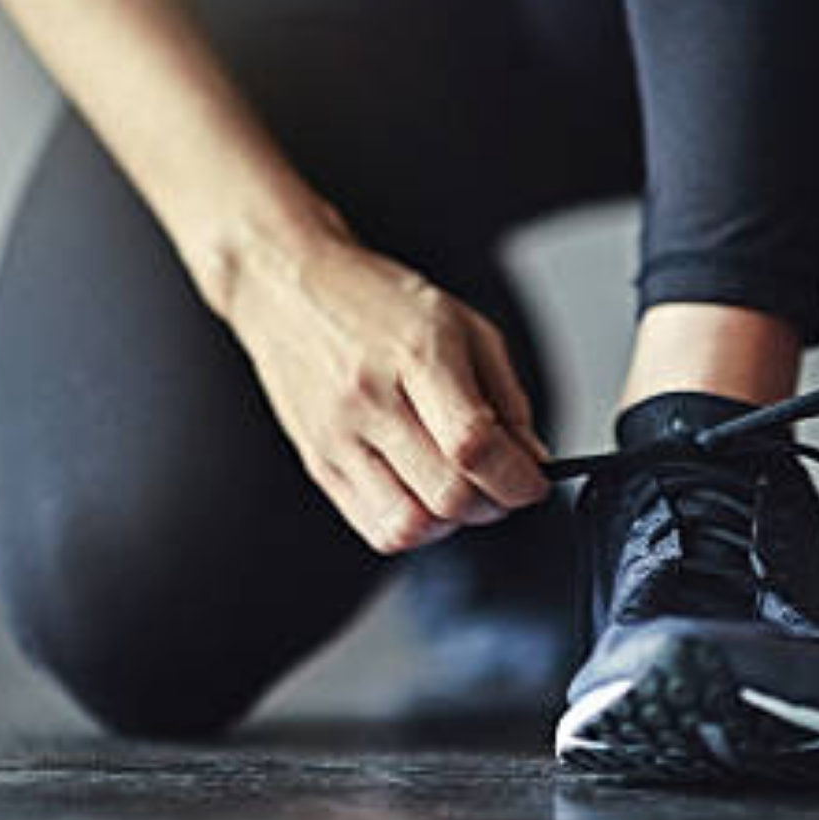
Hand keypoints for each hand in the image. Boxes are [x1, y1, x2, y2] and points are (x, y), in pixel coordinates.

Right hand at [224, 229, 551, 553]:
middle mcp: (370, 400)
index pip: (473, 443)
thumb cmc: (375, 301)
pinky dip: (414, 528)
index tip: (531, 482)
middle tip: (501, 485)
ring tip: (459, 491)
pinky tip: (422, 496)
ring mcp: (338, 439)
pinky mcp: (318, 465)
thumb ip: (505, 394)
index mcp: (414, 354)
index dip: (516, 478)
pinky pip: (376, 528)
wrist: (287, 291)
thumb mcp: (461, 324)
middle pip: (446, 493)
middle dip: (493, 503)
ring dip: (451, 523)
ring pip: (410, 525)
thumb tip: (529, 459)